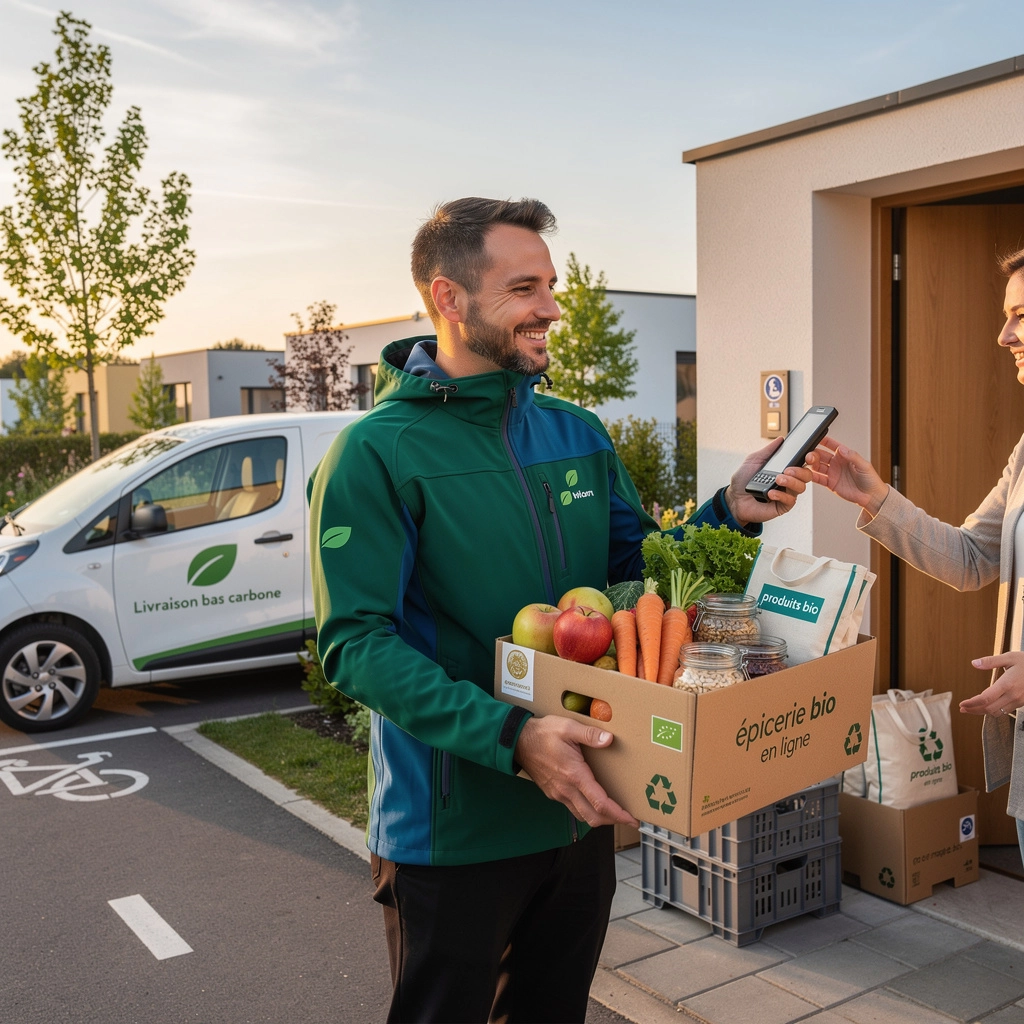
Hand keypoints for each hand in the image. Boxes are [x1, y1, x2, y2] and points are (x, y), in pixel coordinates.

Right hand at [514, 716, 638, 827]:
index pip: (600, 803)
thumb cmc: (542, 734)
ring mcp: (559, 793)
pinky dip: (587, 811)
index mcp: (574, 775)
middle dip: (612, 821)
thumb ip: (590, 734)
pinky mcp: (553, 793)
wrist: (518, 742)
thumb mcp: (567, 727)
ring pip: (582, 816)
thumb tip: (609, 739)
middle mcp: (566, 789)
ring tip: (613, 812)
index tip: (631, 819)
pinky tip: (592, 801)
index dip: (618, 814)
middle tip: (627, 818)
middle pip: (593, 817)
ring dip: (600, 818)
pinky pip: (573, 809)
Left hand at [724, 437, 812, 525]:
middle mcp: (788, 481)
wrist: (733, 499)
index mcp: (784, 469)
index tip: (808, 455)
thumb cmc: (743, 480)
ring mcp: (786, 494)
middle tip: (787, 469)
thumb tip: (781, 439)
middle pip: (807, 475)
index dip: (811, 458)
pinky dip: (781, 496)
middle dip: (800, 471)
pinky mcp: (782, 506)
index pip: (803, 463)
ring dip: (791, 482)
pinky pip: (790, 501)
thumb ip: (768, 450)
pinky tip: (771, 493)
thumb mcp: (753, 461)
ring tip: (778, 479)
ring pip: (801, 487)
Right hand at [804, 436, 888, 514]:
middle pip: (821, 456)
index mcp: (845, 456)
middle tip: (811, 455)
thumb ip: (852, 456)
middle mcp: (837, 464)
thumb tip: (841, 449)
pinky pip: (818, 479)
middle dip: (814, 454)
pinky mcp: (830, 484)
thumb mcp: (864, 465)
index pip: (832, 446)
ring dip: (811, 464)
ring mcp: (833, 473)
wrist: (871, 496)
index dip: (824, 441)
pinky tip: (808, 474)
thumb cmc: (871, 480)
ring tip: (808, 463)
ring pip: (818, 466)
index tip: (816, 438)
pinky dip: (812, 476)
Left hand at [961, 652, 1023, 715]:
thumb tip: (974, 663)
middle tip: (962, 708)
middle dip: (974, 710)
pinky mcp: (1022, 703)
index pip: (985, 699)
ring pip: (997, 712)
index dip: (972, 703)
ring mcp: (1019, 701)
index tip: (962, 704)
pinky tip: (986, 706)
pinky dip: (993, 710)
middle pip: (989, 709)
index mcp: (1007, 684)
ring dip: (982, 712)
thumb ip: (990, 661)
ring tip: (971, 708)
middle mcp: (1013, 695)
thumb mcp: (1009, 657)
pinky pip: (1004, 711)